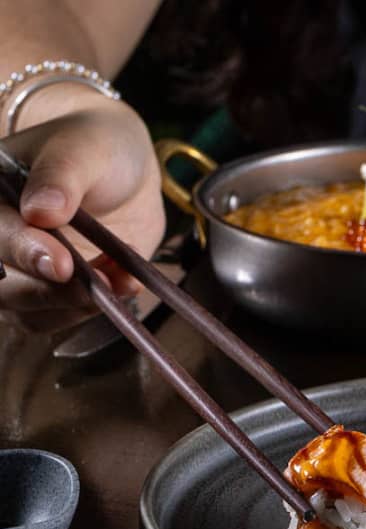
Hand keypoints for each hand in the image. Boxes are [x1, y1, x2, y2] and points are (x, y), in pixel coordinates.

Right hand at [0, 98, 164, 332]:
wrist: (125, 171)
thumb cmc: (96, 147)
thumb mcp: (83, 147)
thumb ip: (61, 175)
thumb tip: (40, 211)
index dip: (22, 251)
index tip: (61, 263)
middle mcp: (0, 238)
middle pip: (2, 284)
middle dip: (50, 291)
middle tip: (97, 285)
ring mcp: (23, 269)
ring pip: (29, 310)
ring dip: (76, 306)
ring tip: (121, 280)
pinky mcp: (54, 291)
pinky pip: (61, 317)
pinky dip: (91, 310)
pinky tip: (124, 283)